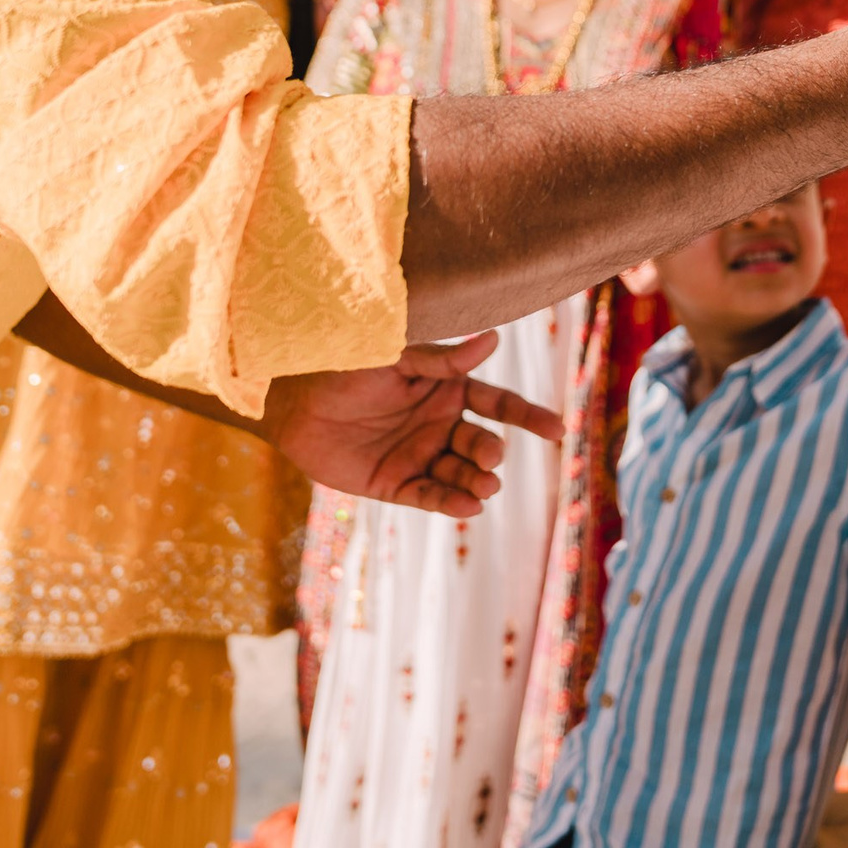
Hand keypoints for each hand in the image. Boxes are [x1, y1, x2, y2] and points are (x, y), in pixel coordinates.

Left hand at [263, 331, 560, 516]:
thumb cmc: (343, 366)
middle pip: (481, 441)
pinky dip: (451, 503)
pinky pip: (430, 496)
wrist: (290, 401)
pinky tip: (468, 507)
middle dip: (490, 451)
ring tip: (484, 487)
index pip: (497, 403)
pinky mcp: (396, 484)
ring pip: (461, 473)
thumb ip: (442, 359)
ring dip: (476, 482)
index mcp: (446, 388)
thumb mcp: (395, 358)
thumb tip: (494, 340)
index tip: (557, 430)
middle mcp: (438, 423)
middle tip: (489, 457)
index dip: (528, 416)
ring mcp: (419, 455)